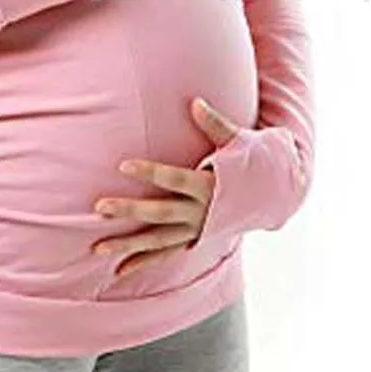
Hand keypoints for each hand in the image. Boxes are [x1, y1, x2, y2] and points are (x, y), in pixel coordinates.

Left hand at [90, 98, 239, 277]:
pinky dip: (143, 263)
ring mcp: (196, 231)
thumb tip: (196, 102)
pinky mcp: (194, 241)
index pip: (173, 178)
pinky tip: (119, 270)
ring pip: (158, 241)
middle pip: (159, 213)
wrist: (273, 198)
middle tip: (99, 207)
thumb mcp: (238, 142)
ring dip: (128, 245)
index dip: (149, 172)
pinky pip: (166, 255)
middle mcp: (201, 213)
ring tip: (97, 247)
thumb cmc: (251, 163)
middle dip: (129, 211)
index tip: (123, 166)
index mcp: (209, 186)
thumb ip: (214, 124)